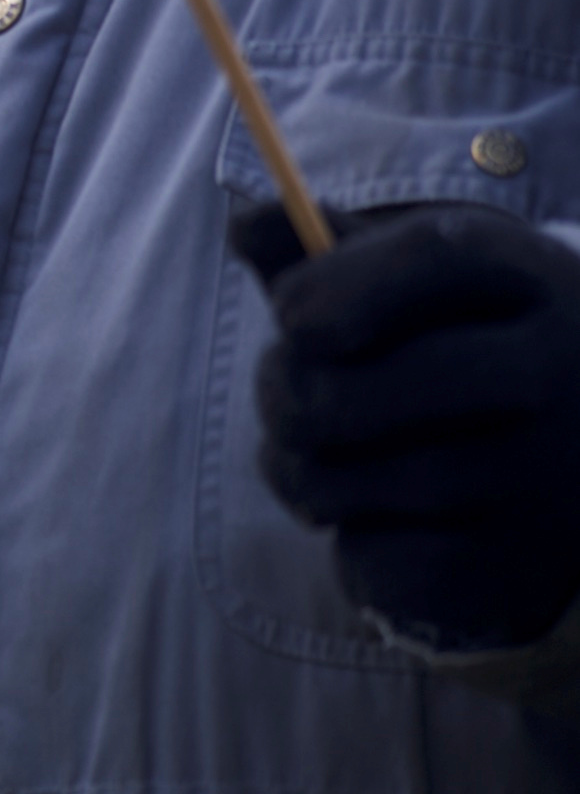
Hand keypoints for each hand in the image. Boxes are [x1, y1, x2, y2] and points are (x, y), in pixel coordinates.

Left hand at [239, 199, 579, 650]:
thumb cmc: (464, 348)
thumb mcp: (416, 284)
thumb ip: (323, 250)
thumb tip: (245, 226)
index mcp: (528, 278)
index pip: (430, 255)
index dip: (329, 285)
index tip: (290, 317)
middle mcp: (553, 372)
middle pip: (358, 387)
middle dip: (283, 391)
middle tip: (283, 394)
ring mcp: (542, 477)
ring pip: (353, 481)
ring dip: (294, 470)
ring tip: (304, 455)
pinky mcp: (519, 567)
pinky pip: (379, 561)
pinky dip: (348, 544)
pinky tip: (370, 518)